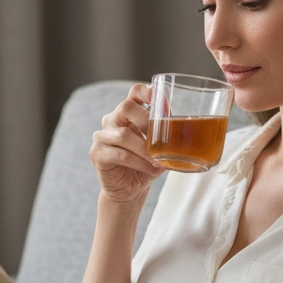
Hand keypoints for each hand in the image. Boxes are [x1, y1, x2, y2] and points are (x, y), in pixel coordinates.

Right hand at [89, 84, 163, 204]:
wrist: (129, 190)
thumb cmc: (145, 166)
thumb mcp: (160, 148)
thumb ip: (168, 136)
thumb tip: (184, 129)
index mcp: (128, 113)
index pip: (135, 92)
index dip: (148, 92)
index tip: (162, 104)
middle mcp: (112, 120)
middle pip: (126, 107)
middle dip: (146, 121)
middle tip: (160, 138)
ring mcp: (102, 136)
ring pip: (123, 134)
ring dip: (144, 148)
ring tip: (156, 159)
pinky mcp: (97, 153)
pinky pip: (119, 154)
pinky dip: (138, 162)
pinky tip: (150, 168)